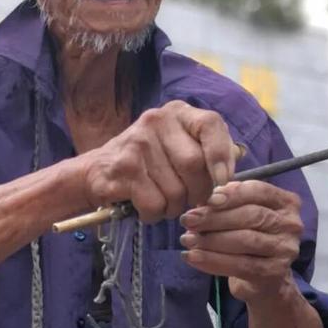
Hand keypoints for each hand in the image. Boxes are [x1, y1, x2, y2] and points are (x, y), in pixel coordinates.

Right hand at [80, 101, 238, 221]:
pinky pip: (155, 204)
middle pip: (195, 165)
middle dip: (197, 193)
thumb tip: (234, 167)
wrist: (94, 173)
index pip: (211, 124)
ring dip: (173, 208)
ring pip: (176, 190)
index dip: (221, 155)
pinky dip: (154, 215)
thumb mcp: (175, 146)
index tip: (223, 181)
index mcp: (176, 113)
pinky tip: (144, 207)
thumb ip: (205, 151)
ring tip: (161, 202)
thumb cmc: (145, 164)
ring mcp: (138, 143)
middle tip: (187, 200)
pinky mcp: (124, 169)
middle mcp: (156, 121)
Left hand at [179, 180, 302, 301]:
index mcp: (285, 202)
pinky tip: (193, 257)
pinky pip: (240, 265)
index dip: (231, 194)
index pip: (258, 191)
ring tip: (187, 240)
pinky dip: (212, 261)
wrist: (264, 278)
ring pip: (245, 241)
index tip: (205, 200)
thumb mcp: (241, 214)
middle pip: (251, 216)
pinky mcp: (274, 273)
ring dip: (211, 240)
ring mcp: (285, 250)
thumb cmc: (249, 236)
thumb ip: (227, 202)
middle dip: (215, 217)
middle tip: (188, 220)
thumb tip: (201, 202)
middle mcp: (291, 224)